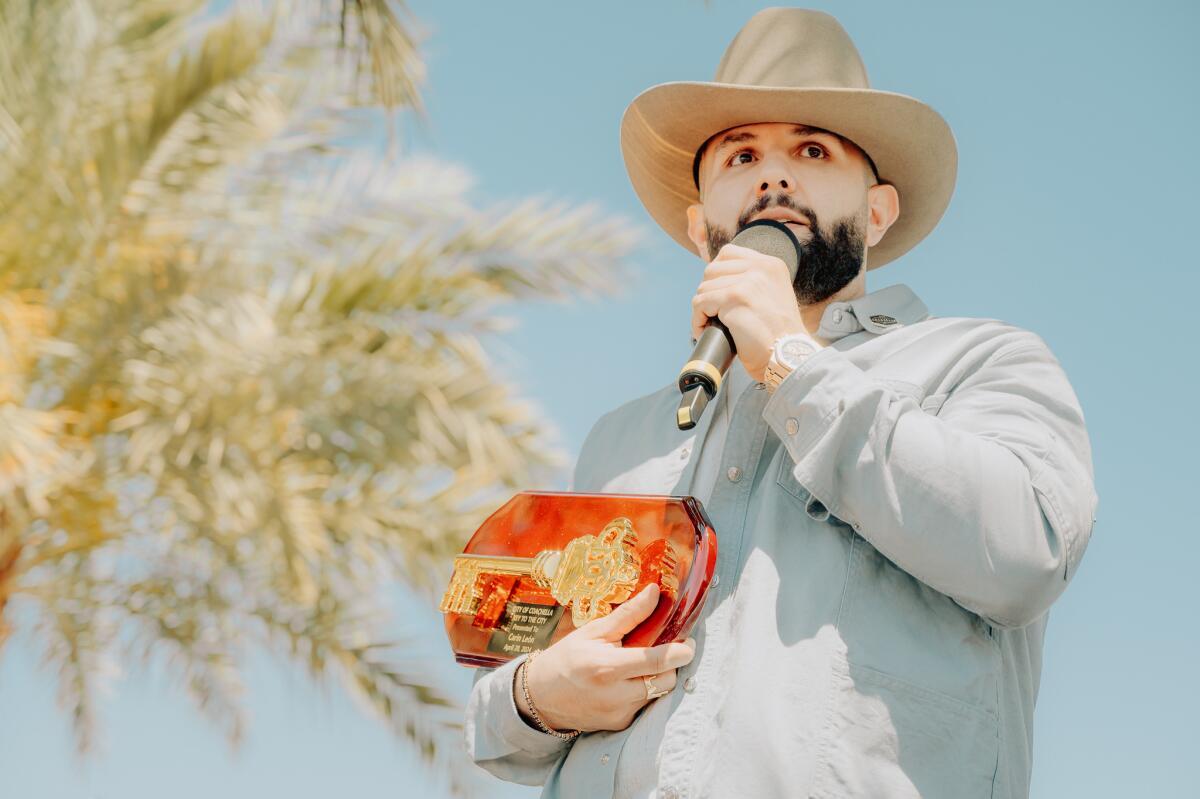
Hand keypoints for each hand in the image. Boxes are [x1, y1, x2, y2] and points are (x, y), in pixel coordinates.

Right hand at [516, 583, 696, 732]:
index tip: (689, 643)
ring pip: (656, 694)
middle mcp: (615, 695)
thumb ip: (629, 615)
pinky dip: (641, 692)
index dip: (679, 652)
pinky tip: (624, 683)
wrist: (540, 697)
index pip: (656, 662)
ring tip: (637, 665)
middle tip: (664, 649)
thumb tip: (654, 592)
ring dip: (655, 678)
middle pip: (665, 681)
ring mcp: (618, 714)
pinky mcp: (619, 725)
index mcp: (607, 667)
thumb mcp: (594, 631)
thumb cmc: (567, 658)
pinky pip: (643, 706)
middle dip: (670, 665)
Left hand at [689, 243, 814, 381]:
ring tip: (710, 325)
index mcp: (770, 265)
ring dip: (702, 309)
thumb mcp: (773, 295)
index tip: (718, 293)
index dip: (716, 274)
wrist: (788, 355)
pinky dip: (697, 320)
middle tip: (714, 313)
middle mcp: (760, 268)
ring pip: (704, 288)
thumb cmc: (779, 335)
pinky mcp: (733, 299)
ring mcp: (747, 283)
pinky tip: (704, 331)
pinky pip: (700, 303)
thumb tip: (720, 281)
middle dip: (708, 293)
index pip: (728, 253)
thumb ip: (754, 282)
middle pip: (712, 270)